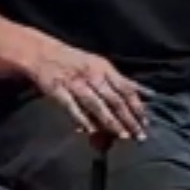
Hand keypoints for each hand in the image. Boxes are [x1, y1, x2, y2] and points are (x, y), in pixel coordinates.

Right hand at [27, 38, 148, 142]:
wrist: (42, 52)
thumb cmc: (76, 61)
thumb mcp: (101, 65)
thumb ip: (122, 81)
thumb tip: (147, 94)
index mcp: (105, 68)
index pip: (126, 88)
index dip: (137, 106)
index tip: (146, 122)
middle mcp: (92, 75)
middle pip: (115, 99)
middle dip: (129, 118)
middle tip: (139, 135)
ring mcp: (75, 83)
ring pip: (97, 105)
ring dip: (111, 121)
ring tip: (122, 136)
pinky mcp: (57, 90)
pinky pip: (72, 107)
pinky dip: (82, 119)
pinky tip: (91, 131)